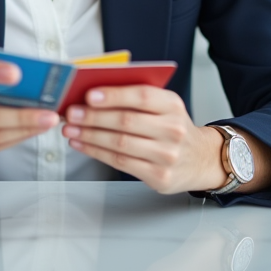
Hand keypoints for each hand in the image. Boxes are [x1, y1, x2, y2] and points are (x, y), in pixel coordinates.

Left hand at [61, 85, 225, 193]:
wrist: (200, 159)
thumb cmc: (173, 127)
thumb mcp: (164, 106)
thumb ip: (135, 97)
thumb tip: (93, 94)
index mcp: (172, 105)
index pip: (141, 96)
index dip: (113, 96)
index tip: (89, 95)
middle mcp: (173, 130)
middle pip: (126, 121)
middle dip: (93, 117)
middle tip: (71, 113)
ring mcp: (167, 155)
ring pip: (120, 143)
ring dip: (90, 136)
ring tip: (71, 130)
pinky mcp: (159, 176)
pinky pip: (120, 163)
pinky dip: (96, 152)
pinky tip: (82, 145)